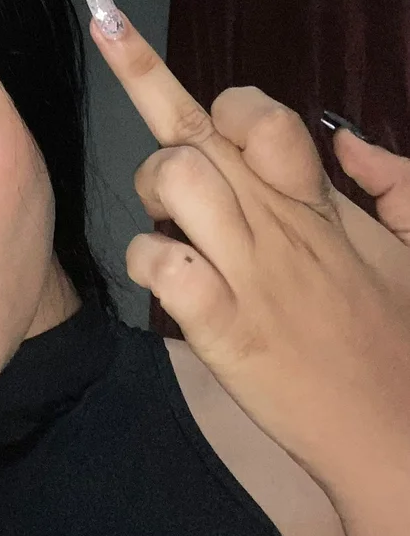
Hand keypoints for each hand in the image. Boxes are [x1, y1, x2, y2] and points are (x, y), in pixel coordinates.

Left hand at [86, 0, 409, 535]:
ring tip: (174, 228)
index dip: (217, 101)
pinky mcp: (226, 331)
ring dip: (155, 197)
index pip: (251, 111)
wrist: (401, 433)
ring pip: (175, 181)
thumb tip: (340, 135)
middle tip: (173, 189)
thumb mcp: (409, 245)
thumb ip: (388, 178)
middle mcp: (276, 223)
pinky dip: (151, 267)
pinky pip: (162, 267)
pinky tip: (173, 286)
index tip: (206, 115)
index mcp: (314, 199)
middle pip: (189, 134)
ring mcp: (249, 275)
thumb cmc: (399, 335)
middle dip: (161, 151)